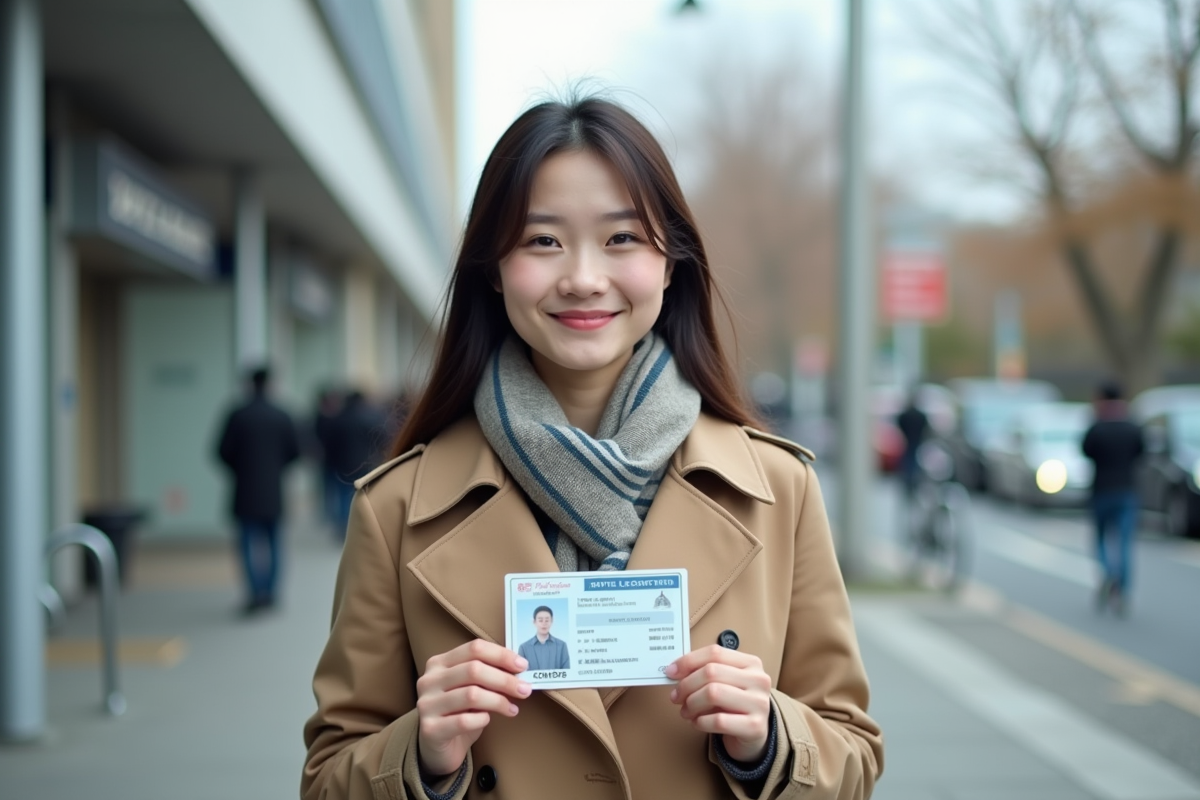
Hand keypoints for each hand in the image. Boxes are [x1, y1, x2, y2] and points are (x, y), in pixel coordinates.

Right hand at [415, 640, 530, 776]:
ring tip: (512, 708)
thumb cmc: (458, 713)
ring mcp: (427, 704)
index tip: (522, 666)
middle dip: (505, 679)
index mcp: (439, 663)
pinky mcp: (430, 729)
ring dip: (499, 701)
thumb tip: (519, 669)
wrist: (437, 747)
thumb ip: (486, 675)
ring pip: (471, 695)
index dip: (501, 655)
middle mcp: (429, 680)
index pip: (474, 648)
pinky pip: (464, 721)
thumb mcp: (470, 688)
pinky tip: (488, 720)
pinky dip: (482, 719)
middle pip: (474, 670)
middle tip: (524, 689)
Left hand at [666, 645, 772, 762]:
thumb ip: (705, 671)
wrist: (754, 734)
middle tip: (676, 696)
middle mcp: (758, 680)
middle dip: (687, 685)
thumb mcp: (724, 682)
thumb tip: (675, 670)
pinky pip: (719, 720)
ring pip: (713, 693)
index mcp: (751, 663)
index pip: (715, 653)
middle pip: (711, 672)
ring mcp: (759, 703)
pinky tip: (698, 723)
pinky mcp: (755, 727)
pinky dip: (701, 721)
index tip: (671, 672)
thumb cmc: (734, 705)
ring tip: (686, 711)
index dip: (688, 661)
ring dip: (691, 704)